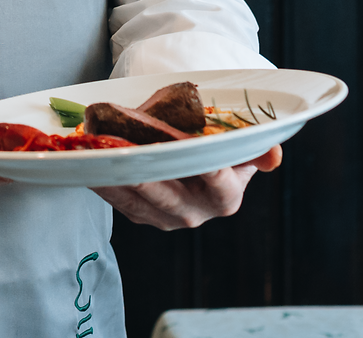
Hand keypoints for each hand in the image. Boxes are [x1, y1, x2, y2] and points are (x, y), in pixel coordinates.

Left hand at [93, 145, 282, 229]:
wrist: (194, 160)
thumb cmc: (216, 145)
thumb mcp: (239, 145)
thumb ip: (256, 148)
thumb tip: (273, 156)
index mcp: (225, 196)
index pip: (219, 182)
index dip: (207, 168)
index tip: (193, 150)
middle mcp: (195, 213)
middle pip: (169, 192)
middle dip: (146, 173)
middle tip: (127, 152)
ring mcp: (165, 217)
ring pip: (137, 198)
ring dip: (116, 176)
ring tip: (98, 154)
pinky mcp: (140, 214)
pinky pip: (118, 200)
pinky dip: (103, 181)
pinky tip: (88, 162)